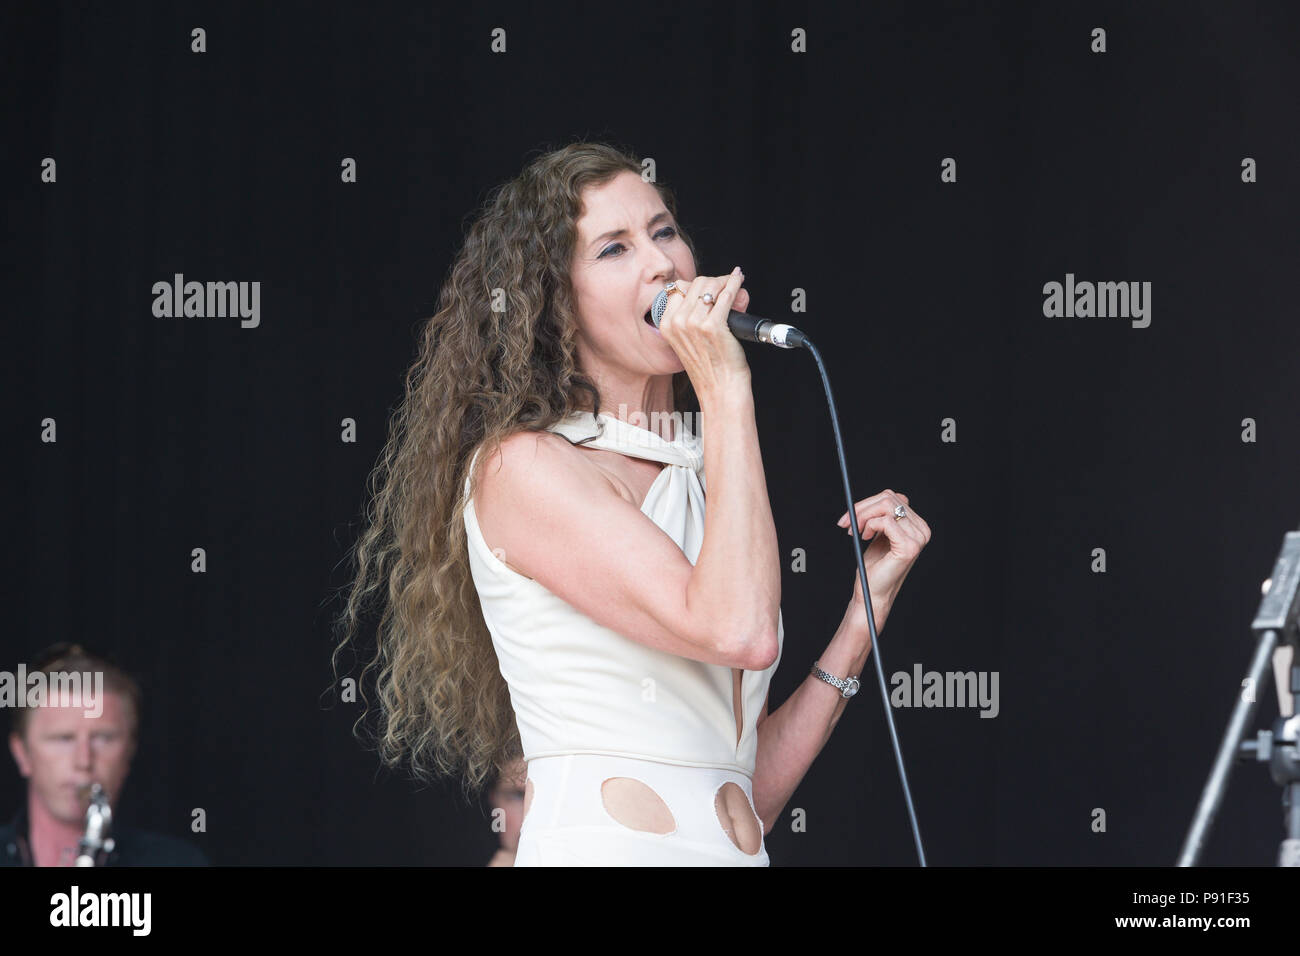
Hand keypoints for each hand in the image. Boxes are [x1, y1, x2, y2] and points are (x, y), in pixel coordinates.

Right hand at [657, 268, 750, 392]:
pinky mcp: (714, 326)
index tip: (710, 287)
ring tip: (734, 285)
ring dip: (724, 282)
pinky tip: (738, 280)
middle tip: (726, 286)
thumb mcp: (693, 339)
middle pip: (695, 284)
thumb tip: (723, 287)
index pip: (677, 289)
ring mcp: (694, 324)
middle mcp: (677, 323)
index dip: (696, 285)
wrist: (721, 389)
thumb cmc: (711, 367)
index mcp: (667, 325)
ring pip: (710, 287)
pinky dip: (734, 284)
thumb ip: (700, 312)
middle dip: (713, 282)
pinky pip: (726, 295)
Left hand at [836, 490, 930, 635]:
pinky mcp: (909, 547)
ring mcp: (918, 538)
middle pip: (888, 498)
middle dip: (862, 508)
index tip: (850, 515)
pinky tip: (865, 537)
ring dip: (863, 516)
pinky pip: (886, 521)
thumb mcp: (877, 533)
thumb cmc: (874, 565)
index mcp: (917, 524)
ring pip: (886, 506)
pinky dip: (870, 525)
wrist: (872, 591)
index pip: (893, 497)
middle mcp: (922, 530)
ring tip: (857, 532)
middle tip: (846, 522)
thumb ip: (881, 515)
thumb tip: (871, 499)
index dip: (868, 502)